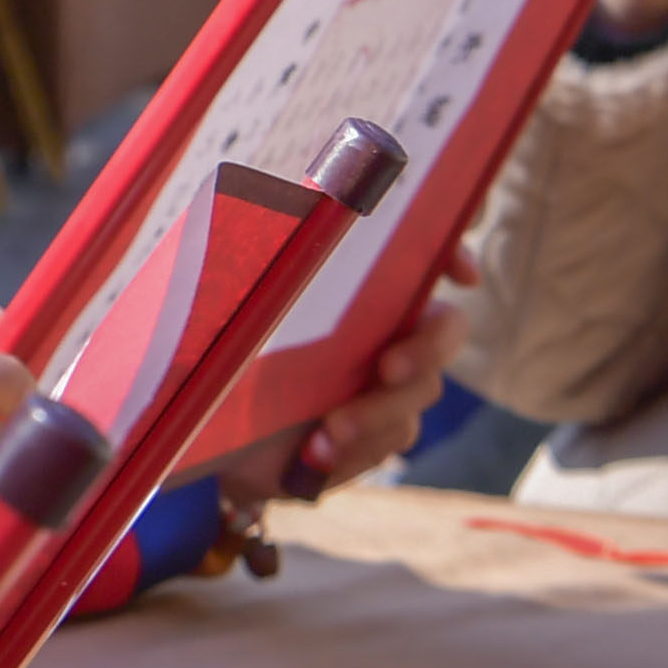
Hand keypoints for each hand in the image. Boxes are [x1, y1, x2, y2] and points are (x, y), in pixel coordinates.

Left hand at [210, 258, 472, 510]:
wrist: (205, 434)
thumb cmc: (219, 352)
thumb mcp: (229, 299)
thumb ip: (260, 259)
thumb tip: (278, 214)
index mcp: (359, 292)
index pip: (421, 260)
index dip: (452, 257)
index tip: (462, 276)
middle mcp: (385, 334)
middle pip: (445, 331)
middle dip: (427, 348)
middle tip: (388, 367)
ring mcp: (386, 388)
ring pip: (417, 394)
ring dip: (376, 411)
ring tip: (331, 427)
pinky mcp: (373, 438)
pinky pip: (390, 440)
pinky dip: (356, 448)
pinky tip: (315, 453)